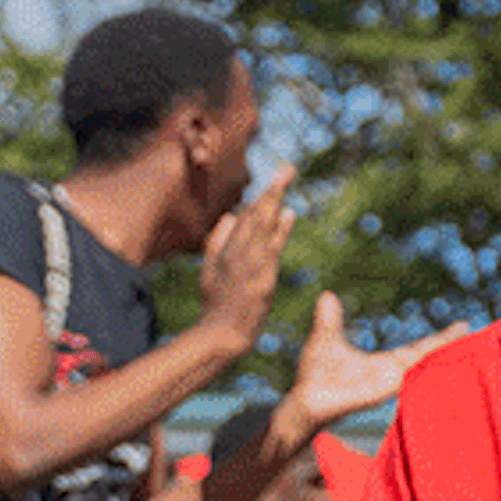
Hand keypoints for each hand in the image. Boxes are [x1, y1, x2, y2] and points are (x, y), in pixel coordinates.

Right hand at [194, 166, 299, 349]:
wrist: (221, 334)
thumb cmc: (217, 303)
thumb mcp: (211, 269)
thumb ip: (218, 240)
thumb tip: (231, 214)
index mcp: (226, 248)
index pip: (247, 216)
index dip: (263, 197)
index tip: (278, 179)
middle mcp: (237, 251)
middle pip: (256, 214)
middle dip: (272, 190)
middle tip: (288, 167)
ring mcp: (248, 264)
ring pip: (262, 226)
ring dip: (274, 200)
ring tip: (286, 177)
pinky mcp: (260, 279)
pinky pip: (271, 250)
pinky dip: (279, 230)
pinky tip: (288, 213)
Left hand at [285, 290, 468, 433]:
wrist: (306, 400)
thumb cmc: (315, 376)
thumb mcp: (326, 338)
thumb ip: (331, 319)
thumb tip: (328, 295)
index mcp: (385, 364)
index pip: (420, 349)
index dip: (441, 338)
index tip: (463, 326)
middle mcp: (393, 374)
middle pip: (428, 355)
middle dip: (450, 343)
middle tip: (472, 329)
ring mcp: (389, 383)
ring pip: (422, 365)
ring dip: (442, 353)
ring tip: (466, 340)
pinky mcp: (382, 389)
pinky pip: (407, 376)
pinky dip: (423, 364)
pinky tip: (439, 358)